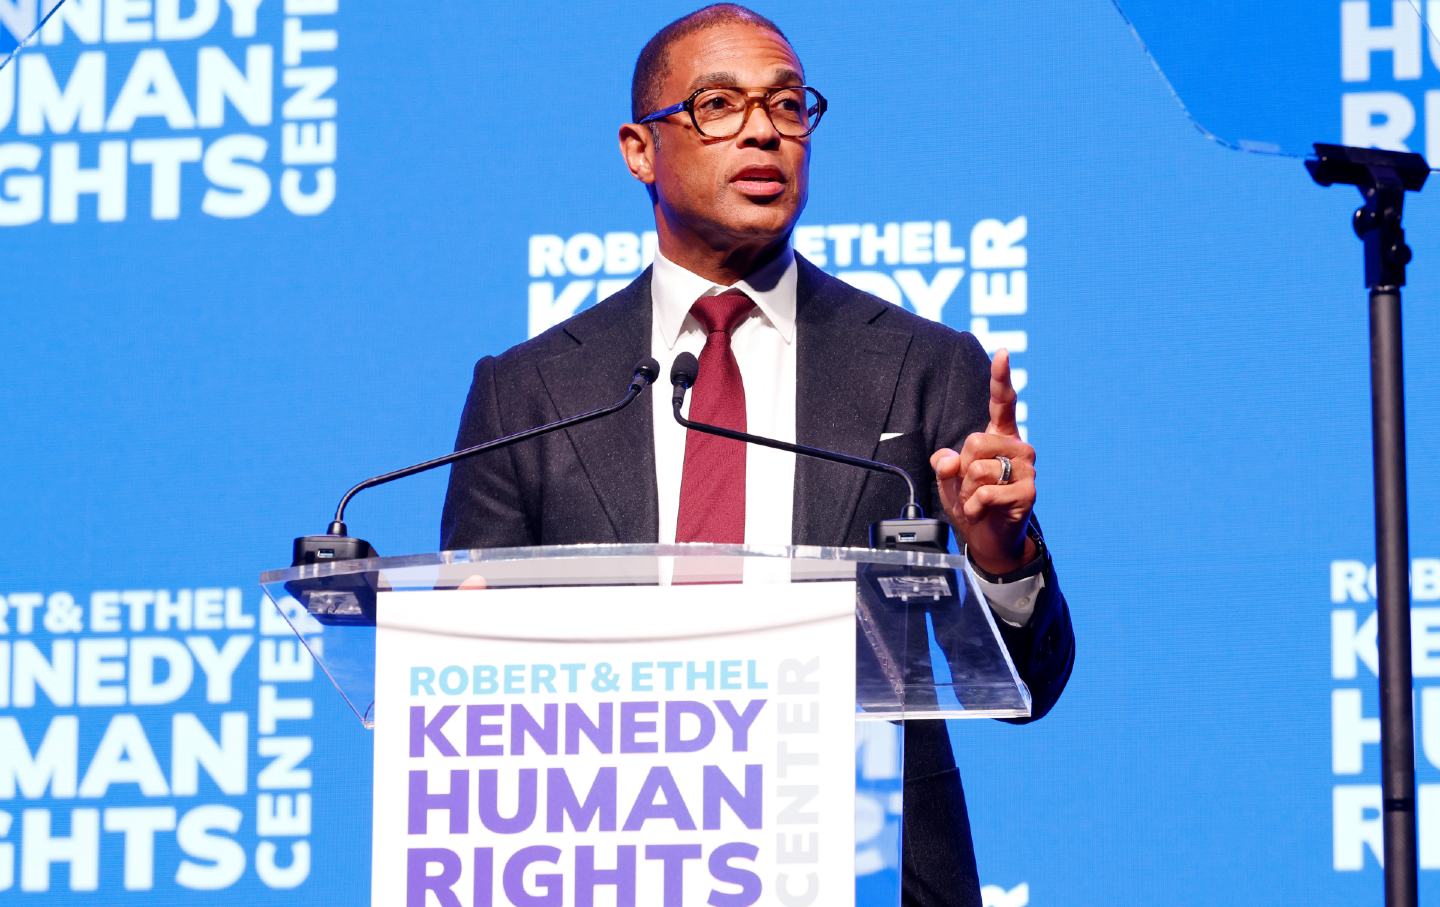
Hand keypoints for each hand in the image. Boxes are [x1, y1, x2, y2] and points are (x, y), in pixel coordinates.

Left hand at [930, 349, 1036, 574]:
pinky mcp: (1027, 493)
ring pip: (978, 468)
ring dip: (968, 490)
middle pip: (974, 442)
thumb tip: (947, 460)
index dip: (1000, 377)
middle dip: (962, 467)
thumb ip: (944, 464)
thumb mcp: (949, 480)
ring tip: (978, 501)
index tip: (1002, 353)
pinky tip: (982, 512)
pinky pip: (986, 493)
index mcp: (1000, 437)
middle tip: (970, 486)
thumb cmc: (973, 502)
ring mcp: (1026, 469)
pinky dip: (974, 507)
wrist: (989, 539)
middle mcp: (1018, 448)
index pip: (1002, 403)